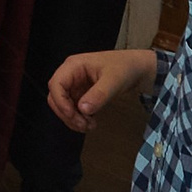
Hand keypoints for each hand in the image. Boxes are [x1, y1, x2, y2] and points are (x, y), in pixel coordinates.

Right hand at [45, 47, 159, 133]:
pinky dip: (78, 118)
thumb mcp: (114, 81)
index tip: (73, 115)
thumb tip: (83, 109)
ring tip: (89, 126)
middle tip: (83, 125)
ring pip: (63, 106)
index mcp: (74, 66)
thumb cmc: (124, 68)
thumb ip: (99, 94)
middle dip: (67, 113)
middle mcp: (71, 75)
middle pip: (56, 97)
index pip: (56, 84)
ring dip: (73, 119)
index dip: (60, 102)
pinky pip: (73, 109)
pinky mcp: (81, 94)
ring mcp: (75, 85)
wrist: (136, 69)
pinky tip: (91, 122)